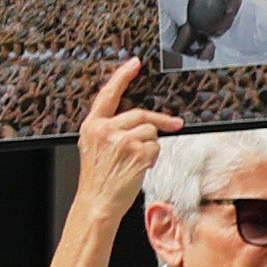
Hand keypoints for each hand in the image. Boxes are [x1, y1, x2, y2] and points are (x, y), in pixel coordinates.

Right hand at [70, 58, 181, 219]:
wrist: (97, 203)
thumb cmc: (98, 178)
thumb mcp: (93, 147)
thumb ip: (109, 129)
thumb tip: (138, 120)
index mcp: (92, 125)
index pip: (108, 94)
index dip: (122, 76)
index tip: (135, 63)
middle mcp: (105, 130)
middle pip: (140, 114)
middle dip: (160, 121)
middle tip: (175, 123)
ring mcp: (122, 141)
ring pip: (151, 131)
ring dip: (150, 146)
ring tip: (136, 161)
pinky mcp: (137, 153)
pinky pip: (156, 147)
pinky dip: (153, 158)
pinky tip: (139, 167)